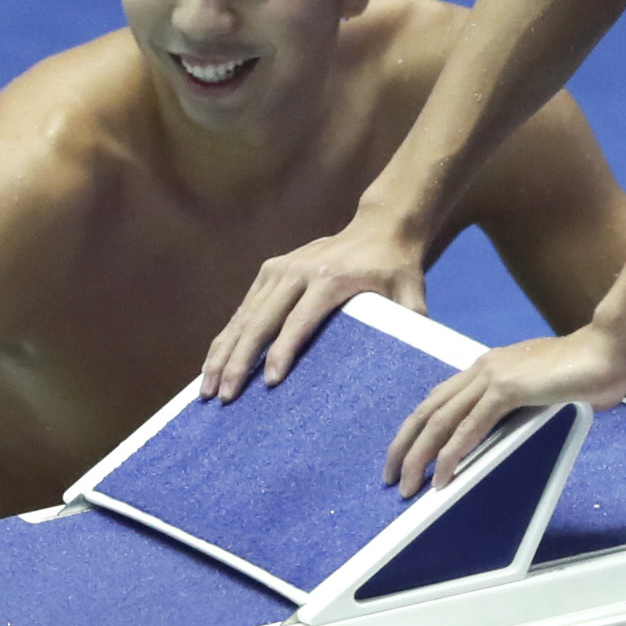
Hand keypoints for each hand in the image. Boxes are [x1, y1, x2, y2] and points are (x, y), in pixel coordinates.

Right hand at [200, 215, 427, 397]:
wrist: (380, 228)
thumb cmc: (397, 270)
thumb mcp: (411, 295)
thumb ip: (412, 327)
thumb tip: (418, 370)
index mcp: (331, 279)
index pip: (300, 321)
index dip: (284, 351)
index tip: (270, 382)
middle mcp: (299, 271)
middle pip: (262, 320)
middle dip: (241, 360)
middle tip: (225, 396)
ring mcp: (280, 269)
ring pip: (245, 316)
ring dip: (224, 353)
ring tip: (207, 389)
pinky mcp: (269, 271)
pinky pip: (244, 309)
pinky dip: (227, 337)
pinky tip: (212, 365)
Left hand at [385, 319, 625, 491]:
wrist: (610, 348)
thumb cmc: (586, 371)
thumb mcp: (541, 391)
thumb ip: (520, 406)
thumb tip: (508, 433)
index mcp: (488, 367)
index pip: (439, 400)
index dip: (416, 429)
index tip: (404, 455)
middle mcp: (482, 369)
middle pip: (427, 411)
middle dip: (403, 446)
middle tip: (390, 477)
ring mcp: (492, 377)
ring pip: (440, 422)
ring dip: (419, 457)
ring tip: (407, 486)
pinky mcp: (507, 389)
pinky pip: (470, 428)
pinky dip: (451, 455)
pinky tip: (442, 477)